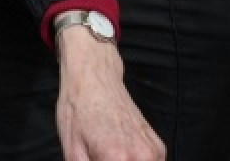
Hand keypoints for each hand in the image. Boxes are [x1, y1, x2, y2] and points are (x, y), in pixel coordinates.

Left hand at [56, 29, 165, 160]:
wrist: (93, 76)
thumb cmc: (78, 106)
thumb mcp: (71, 146)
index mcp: (118, 158)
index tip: (95, 158)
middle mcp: (142, 156)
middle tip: (99, 155)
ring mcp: (153, 151)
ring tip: (109, 152)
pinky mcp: (158, 147)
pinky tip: (122, 150)